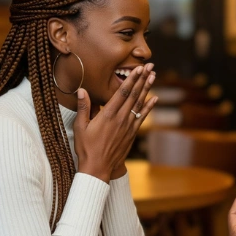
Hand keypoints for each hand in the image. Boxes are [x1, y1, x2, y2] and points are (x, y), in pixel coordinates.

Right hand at [74, 64, 157, 181]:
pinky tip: (154, 98)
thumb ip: (84, 107)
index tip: (138, 69)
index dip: (131, 79)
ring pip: (140, 104)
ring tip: (153, 77)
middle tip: (149, 67)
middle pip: (134, 95)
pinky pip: (142, 116)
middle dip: (142, 79)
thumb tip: (81, 90)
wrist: (98, 168)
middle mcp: (121, 118)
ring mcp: (128, 126)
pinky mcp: (132, 133)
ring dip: (147, 89)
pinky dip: (149, 107)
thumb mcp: (81, 127)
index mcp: (108, 115)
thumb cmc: (86, 148)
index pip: (122, 93)